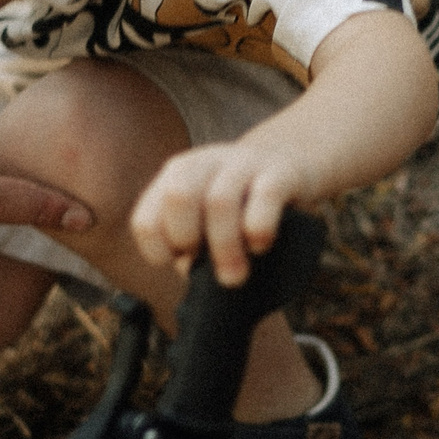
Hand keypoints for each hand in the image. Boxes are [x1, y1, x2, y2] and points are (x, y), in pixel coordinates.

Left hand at [131, 139, 310, 287]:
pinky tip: (260, 246)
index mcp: (177, 177)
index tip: (181, 263)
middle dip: (187, 240)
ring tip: (235, 275)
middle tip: (205, 264)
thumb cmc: (242, 204)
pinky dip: (259, 228)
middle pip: (178, 197)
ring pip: (220, 201)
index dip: (158, 250)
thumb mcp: (207, 218)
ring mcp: (242, 163)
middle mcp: (205, 163)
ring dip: (225, 247)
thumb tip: (190, 269)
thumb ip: (192, 245)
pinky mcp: (279, 171)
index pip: (145, 218)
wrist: (292, 164)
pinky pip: (265, 195)